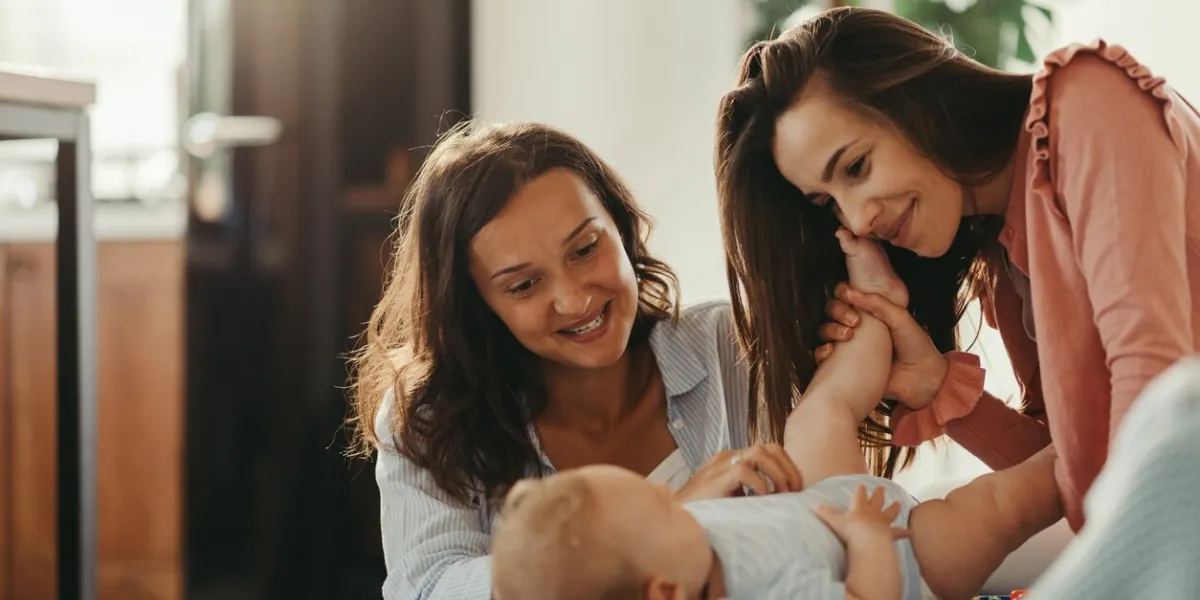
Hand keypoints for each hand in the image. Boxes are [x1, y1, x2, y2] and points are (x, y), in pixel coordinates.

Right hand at [673, 443, 802, 501]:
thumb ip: (752, 492)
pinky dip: (760, 484)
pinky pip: (745, 470)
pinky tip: (762, 498)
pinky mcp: (717, 476)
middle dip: (787, 468)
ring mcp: (721, 464)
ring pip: (760, 452)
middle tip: (793, 491)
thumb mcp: (734, 498)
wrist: (677, 517)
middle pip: (769, 446)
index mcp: (732, 460)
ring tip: (781, 493)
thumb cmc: (706, 512)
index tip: (796, 488)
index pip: (769, 450)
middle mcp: (728, 457)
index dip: (787, 466)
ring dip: (777, 473)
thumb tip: (782, 499)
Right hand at [814, 283, 948, 410]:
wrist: (922, 380)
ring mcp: (849, 347)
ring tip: (847, 336)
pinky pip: (823, 357)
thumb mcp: (901, 318)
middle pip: (832, 311)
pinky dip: (822, 352)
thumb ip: (878, 303)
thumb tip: (850, 292)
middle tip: (855, 321)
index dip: (842, 293)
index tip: (847, 296)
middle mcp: (857, 328)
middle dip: (838, 311)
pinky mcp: (844, 367)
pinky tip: (832, 352)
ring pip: (825, 331)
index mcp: (871, 313)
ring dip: (830, 329)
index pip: (847, 296)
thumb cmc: (916, 346)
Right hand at [815, 484, 910, 545]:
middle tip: (882, 487)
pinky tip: (911, 532)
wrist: (867, 541)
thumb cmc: (851, 530)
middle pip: (877, 500)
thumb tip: (815, 506)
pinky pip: (899, 532)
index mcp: (859, 507)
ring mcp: (883, 522)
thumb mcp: (835, 521)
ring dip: (893, 508)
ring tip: (898, 503)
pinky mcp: (890, 533)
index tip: (862, 484)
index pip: (859, 495)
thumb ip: (826, 514)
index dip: (860, 490)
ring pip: (890, 512)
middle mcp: (872, 512)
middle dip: (878, 494)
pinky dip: (904, 532)